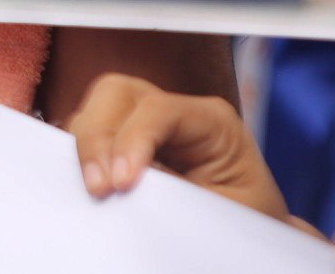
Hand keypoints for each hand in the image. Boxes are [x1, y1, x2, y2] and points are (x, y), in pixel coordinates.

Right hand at [67, 73, 292, 223]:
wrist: (252, 240)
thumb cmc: (246, 222)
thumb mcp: (221, 210)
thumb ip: (175, 193)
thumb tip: (124, 185)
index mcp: (213, 122)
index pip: (160, 110)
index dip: (133, 139)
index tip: (121, 183)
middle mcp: (175, 113)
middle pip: (117, 93)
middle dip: (98, 136)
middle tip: (98, 186)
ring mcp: (145, 125)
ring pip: (96, 109)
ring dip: (86, 146)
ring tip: (94, 188)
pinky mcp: (124, 144)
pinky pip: (90, 135)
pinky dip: (82, 155)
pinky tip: (88, 181)